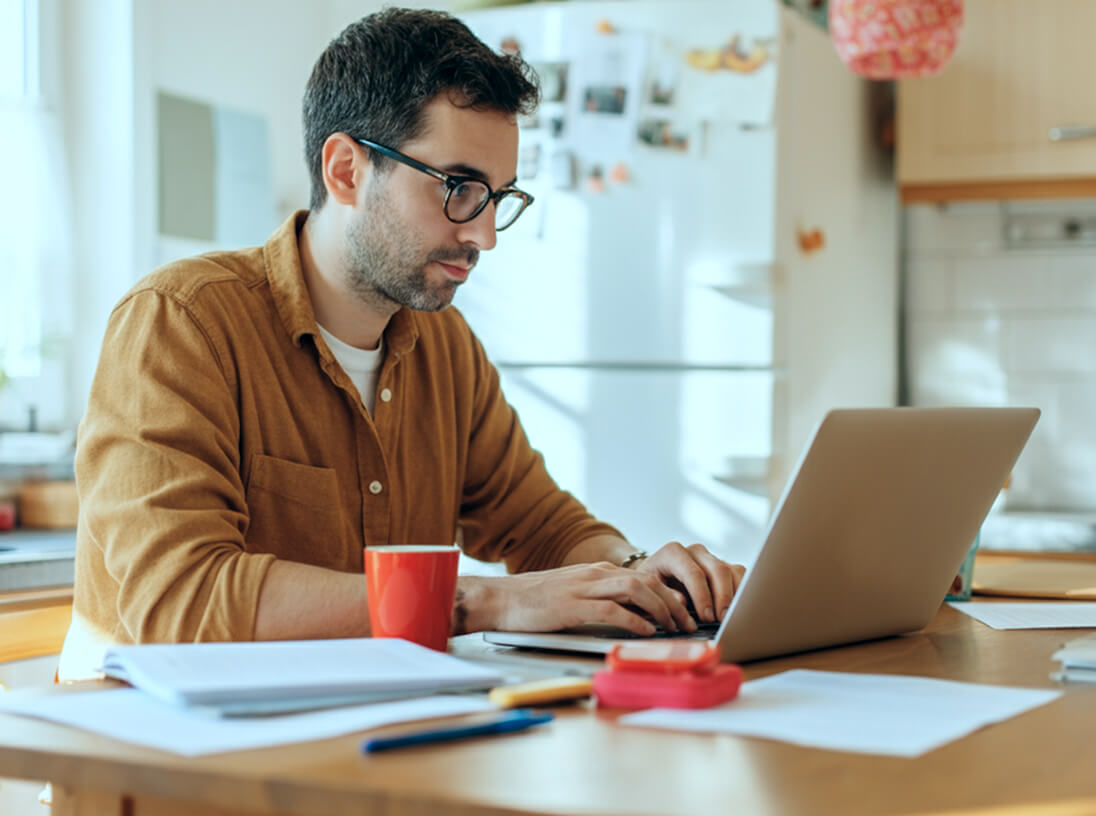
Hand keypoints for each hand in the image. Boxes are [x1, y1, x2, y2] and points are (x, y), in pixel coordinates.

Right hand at [462, 562, 698, 635]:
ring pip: (635, 589)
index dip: (667, 593)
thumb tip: (628, 616)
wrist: (499, 599)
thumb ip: (597, 599)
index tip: (681, 611)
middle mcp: (594, 575)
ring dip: (659, 608)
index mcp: (595, 571)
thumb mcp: (571, 594)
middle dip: (671, 601)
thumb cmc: (532, 602)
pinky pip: (612, 610)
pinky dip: (634, 621)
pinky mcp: (572, 606)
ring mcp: (583, 588)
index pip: (642, 576)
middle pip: (645, 580)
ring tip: (672, 626)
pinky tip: (646, 631)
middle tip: (685, 622)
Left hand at [633, 542, 745, 623]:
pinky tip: (739, 608)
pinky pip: (740, 574)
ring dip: (735, 596)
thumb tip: (683, 604)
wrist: (655, 576)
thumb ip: (665, 596)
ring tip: (732, 617)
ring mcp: (710, 557)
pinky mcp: (724, 565)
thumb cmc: (651, 585)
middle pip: (717, 570)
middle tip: (722, 620)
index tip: (706, 617)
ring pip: (732, 571)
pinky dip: (743, 592)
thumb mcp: (650, 591)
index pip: (693, 572)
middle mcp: (694, 551)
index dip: (702, 596)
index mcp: (673, 553)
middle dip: (722, 597)